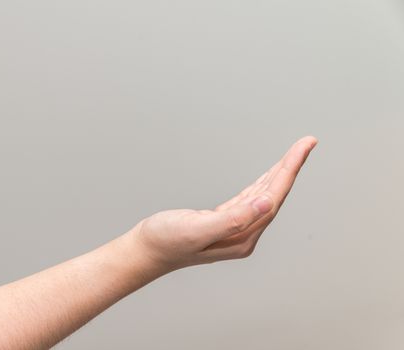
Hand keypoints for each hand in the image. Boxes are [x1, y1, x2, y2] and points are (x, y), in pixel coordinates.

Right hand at [128, 136, 317, 271]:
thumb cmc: (166, 241)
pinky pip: (249, 199)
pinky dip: (260, 183)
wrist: (146, 250)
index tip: (304, 146)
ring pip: (263, 195)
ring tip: (294, 154)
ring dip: (278, 174)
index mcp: (242, 237)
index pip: (272, 198)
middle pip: (273, 195)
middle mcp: (243, 235)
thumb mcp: (198, 229)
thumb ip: (233, 219)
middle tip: (307, 142)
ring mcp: (234, 229)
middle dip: (290, 167)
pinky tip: (266, 177)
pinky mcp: (222, 221)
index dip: (289, 170)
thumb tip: (266, 204)